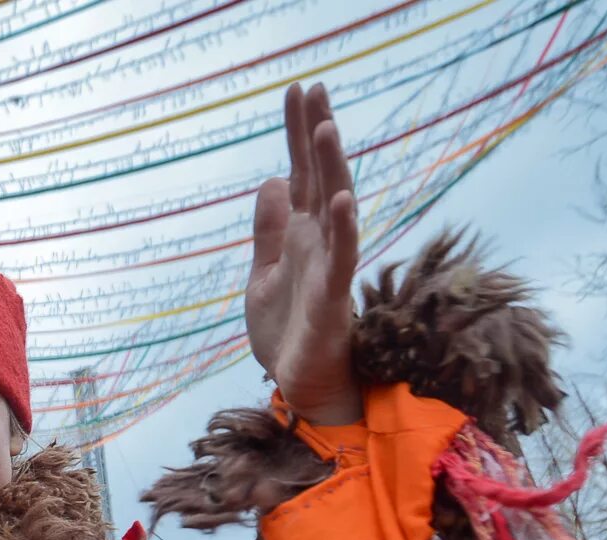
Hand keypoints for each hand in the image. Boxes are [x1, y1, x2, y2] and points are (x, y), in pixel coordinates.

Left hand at [245, 82, 361, 425]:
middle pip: (322, 177)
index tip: (298, 90)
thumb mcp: (262, 274)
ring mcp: (329, 265)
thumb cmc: (286, 333)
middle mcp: (320, 241)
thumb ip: (269, 230)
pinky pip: (343, 257)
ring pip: (336, 207)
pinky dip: (344, 228)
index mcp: (302, 234)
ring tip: (325, 127)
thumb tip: (272, 178)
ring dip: (332, 168)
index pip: (302, 172)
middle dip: (317, 133)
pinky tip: (342, 199)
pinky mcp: (333, 297)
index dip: (298, 132)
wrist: (298, 385)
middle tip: (315, 88)